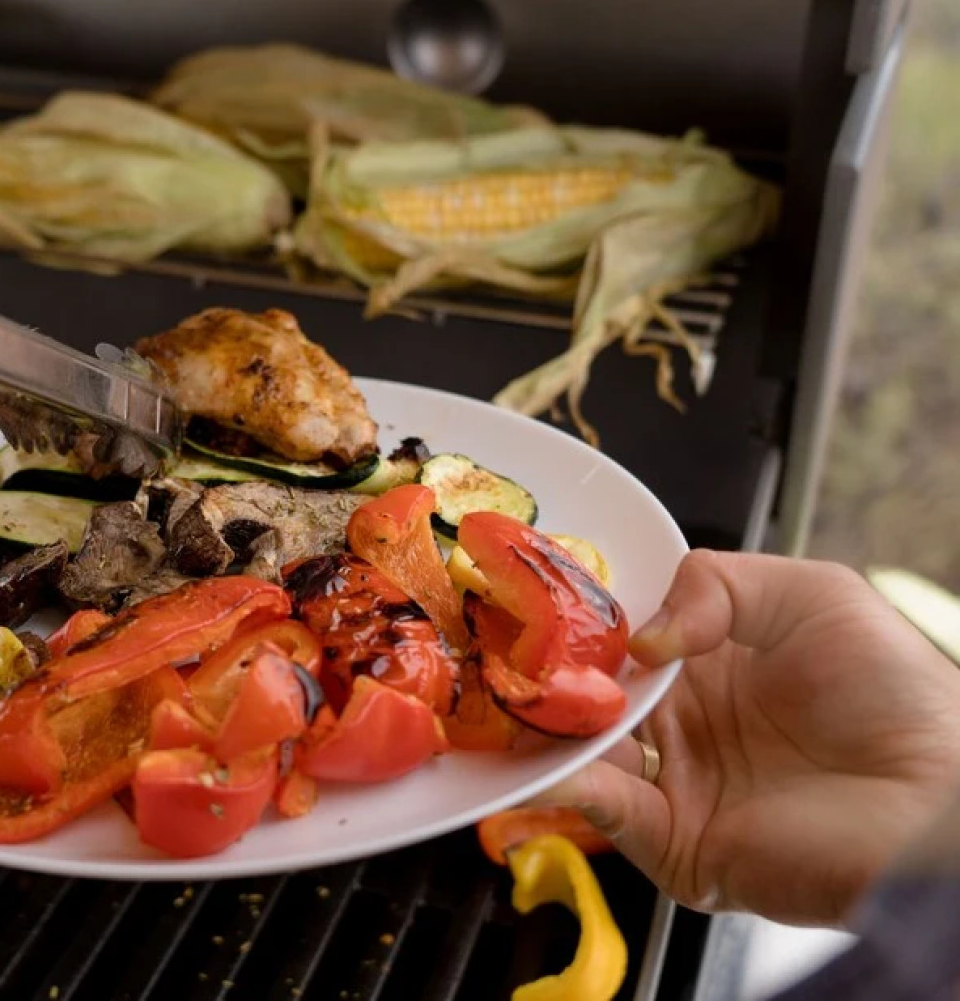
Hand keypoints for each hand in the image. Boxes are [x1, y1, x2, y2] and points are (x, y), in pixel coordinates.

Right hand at [530, 550, 959, 925]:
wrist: (936, 806)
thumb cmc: (901, 701)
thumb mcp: (815, 595)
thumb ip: (717, 582)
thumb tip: (642, 633)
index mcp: (714, 666)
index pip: (623, 638)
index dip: (583, 617)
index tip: (542, 595)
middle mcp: (687, 726)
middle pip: (589, 694)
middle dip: (546, 671)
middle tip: (508, 645)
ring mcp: (676, 785)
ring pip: (581, 750)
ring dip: (543, 725)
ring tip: (512, 696)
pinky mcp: (673, 842)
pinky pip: (603, 809)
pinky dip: (564, 783)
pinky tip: (549, 755)